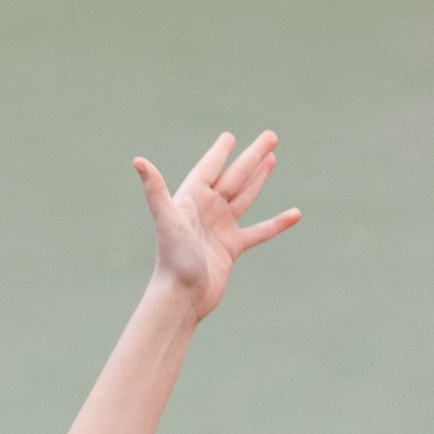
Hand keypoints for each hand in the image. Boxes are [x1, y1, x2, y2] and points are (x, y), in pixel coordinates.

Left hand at [132, 128, 301, 319]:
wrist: (182, 297)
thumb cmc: (173, 258)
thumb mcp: (167, 219)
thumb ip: (155, 189)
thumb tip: (138, 160)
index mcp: (191, 199)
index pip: (209, 168)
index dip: (220, 152)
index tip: (229, 138)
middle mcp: (206, 211)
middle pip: (234, 176)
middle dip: (252, 156)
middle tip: (271, 136)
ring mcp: (220, 228)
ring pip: (245, 197)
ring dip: (260, 178)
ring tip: (273, 158)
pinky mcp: (231, 248)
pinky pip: (259, 231)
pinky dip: (276, 223)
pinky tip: (295, 214)